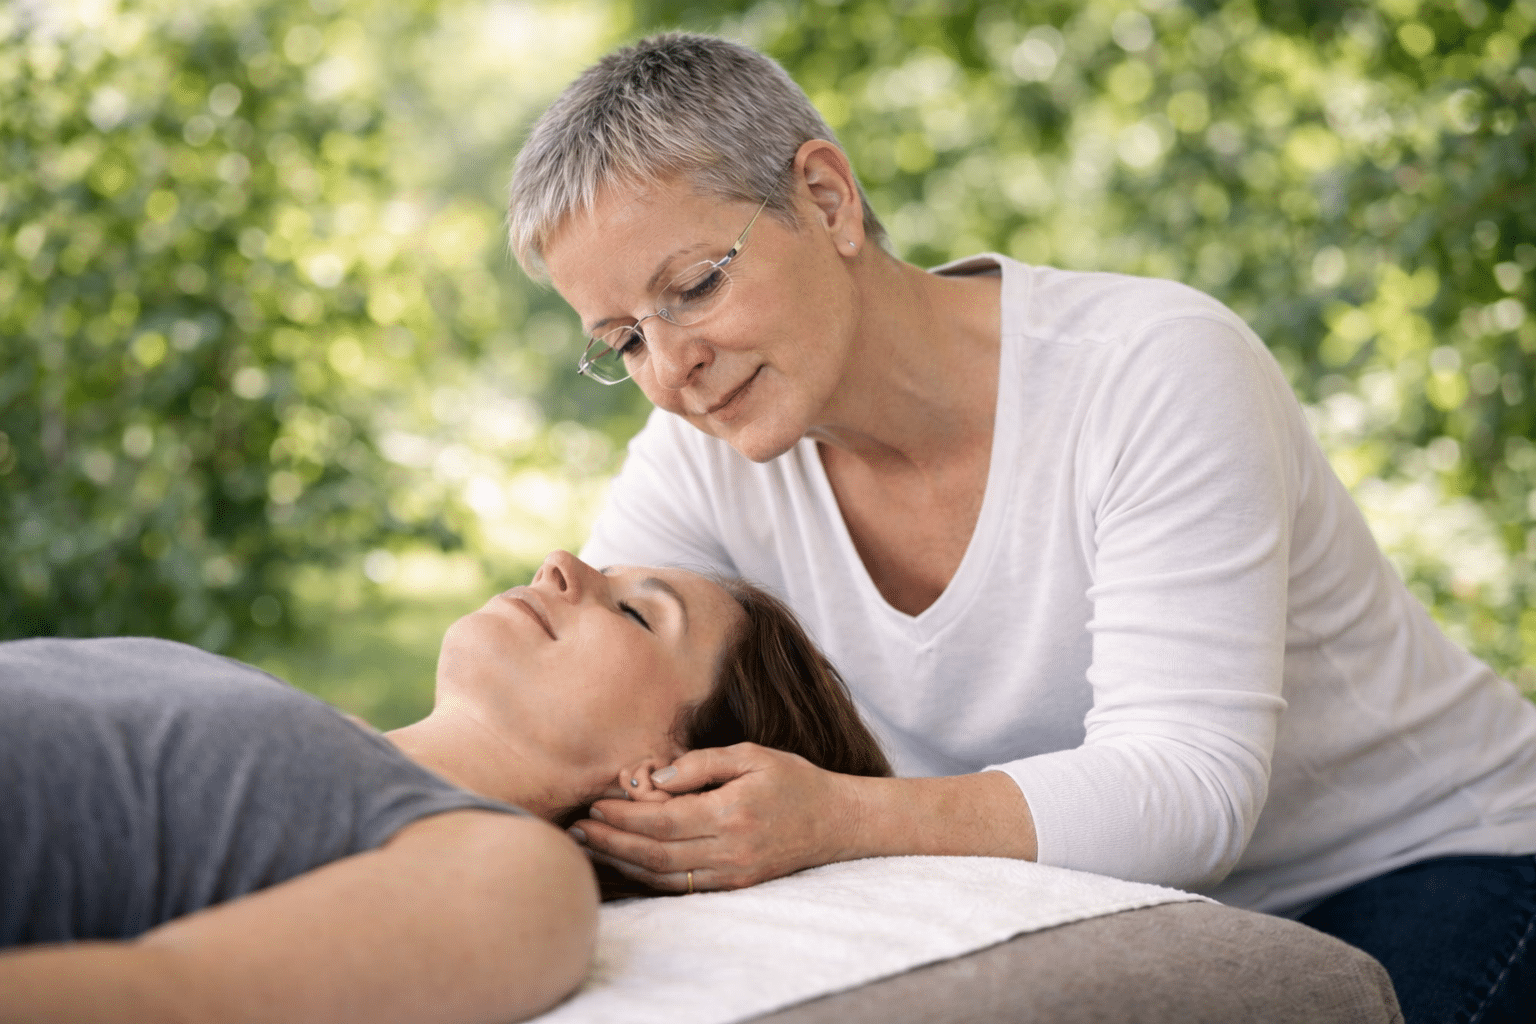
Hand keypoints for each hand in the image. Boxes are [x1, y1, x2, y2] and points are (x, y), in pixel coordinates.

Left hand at [572, 743, 861, 892]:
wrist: (836, 821)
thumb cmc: (792, 780)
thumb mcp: (751, 755)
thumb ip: (701, 764)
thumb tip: (656, 778)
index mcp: (732, 812)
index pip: (664, 819)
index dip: (625, 814)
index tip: (596, 803)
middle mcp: (730, 849)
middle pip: (655, 852)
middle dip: (611, 841)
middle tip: (576, 830)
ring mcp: (732, 873)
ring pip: (664, 875)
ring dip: (622, 862)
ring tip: (589, 847)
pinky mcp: (735, 885)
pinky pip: (683, 886)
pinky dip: (648, 877)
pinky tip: (626, 862)